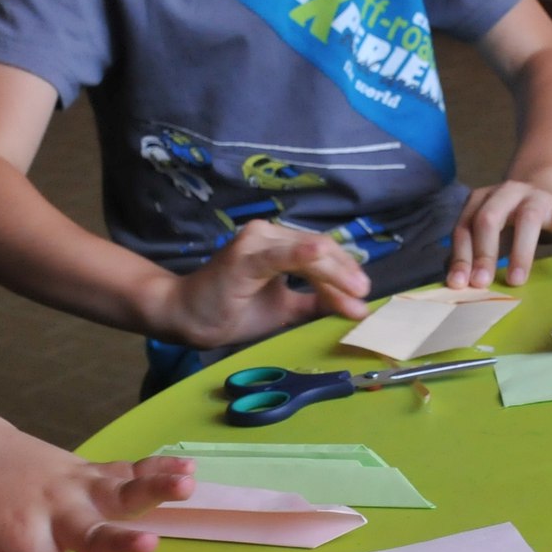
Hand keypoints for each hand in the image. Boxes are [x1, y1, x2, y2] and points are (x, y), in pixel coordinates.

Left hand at [0, 412, 198, 551]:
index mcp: (22, 540)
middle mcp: (55, 512)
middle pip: (93, 531)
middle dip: (121, 542)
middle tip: (149, 546)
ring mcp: (76, 487)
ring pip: (120, 490)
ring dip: (154, 489)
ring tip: (186, 486)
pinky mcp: (90, 470)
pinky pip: (127, 468)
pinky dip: (158, 467)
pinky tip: (190, 468)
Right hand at [153, 221, 369, 347]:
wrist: (187, 317)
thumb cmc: (232, 310)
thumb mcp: (285, 308)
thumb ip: (316, 302)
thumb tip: (354, 305)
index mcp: (279, 243)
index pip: (322, 253)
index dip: (345, 272)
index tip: (363, 298)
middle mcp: (268, 234)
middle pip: (320, 250)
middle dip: (345, 273)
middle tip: (364, 295)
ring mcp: (255, 242)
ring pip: (307, 253)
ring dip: (334, 272)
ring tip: (356, 292)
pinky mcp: (243, 257)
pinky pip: (279, 255)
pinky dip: (302, 254)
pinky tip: (320, 255)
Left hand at [449, 180, 551, 286]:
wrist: (545, 185)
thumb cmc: (510, 218)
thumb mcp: (487, 228)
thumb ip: (470, 249)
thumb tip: (455, 280)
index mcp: (482, 199)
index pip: (465, 227)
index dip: (461, 256)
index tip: (460, 284)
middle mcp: (507, 193)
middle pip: (490, 218)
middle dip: (484, 252)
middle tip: (482, 283)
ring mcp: (538, 198)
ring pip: (528, 219)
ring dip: (520, 252)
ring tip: (517, 281)